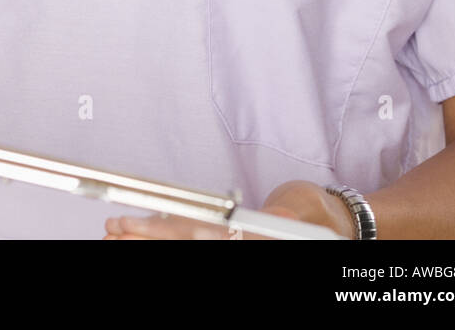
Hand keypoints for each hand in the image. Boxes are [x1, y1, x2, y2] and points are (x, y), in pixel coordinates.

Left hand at [103, 181, 356, 239]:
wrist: (339, 226)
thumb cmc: (320, 213)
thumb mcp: (304, 207)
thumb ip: (286, 215)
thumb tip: (275, 218)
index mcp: (255, 238)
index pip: (203, 236)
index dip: (166, 231)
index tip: (136, 223)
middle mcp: (240, 245)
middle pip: (187, 245)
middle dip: (148, 239)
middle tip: (115, 230)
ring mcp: (237, 247)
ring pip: (186, 247)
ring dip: (151, 241)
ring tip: (118, 234)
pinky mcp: (234, 244)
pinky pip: (199, 242)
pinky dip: (172, 235)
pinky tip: (149, 231)